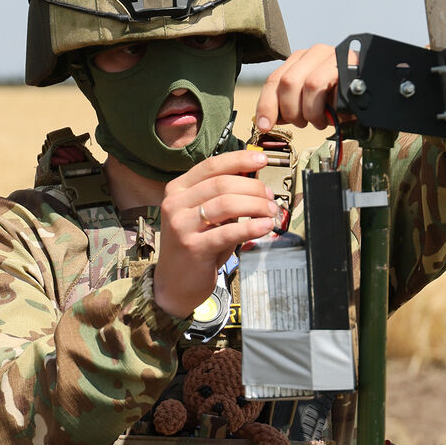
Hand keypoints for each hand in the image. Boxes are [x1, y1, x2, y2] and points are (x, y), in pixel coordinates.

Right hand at [153, 150, 278, 317]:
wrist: (174, 284)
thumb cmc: (196, 246)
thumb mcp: (205, 216)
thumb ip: (223, 196)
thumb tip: (254, 177)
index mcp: (177, 189)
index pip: (211, 166)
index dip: (239, 160)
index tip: (261, 160)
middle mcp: (175, 204)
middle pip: (221, 183)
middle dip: (253, 187)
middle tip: (270, 197)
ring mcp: (181, 225)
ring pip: (226, 204)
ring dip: (255, 205)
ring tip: (270, 211)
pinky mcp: (193, 247)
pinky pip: (228, 232)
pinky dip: (251, 226)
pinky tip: (265, 226)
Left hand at [253, 43, 346, 130]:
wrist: (371, 98)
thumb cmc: (340, 102)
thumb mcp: (309, 104)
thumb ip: (287, 107)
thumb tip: (264, 120)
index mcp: (299, 60)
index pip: (273, 80)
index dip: (266, 105)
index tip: (264, 125)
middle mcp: (313, 53)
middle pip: (285, 82)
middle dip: (290, 110)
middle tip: (301, 123)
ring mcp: (330, 55)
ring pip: (303, 84)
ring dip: (308, 111)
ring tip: (317, 120)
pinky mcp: (344, 62)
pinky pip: (321, 85)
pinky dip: (320, 107)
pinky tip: (329, 116)